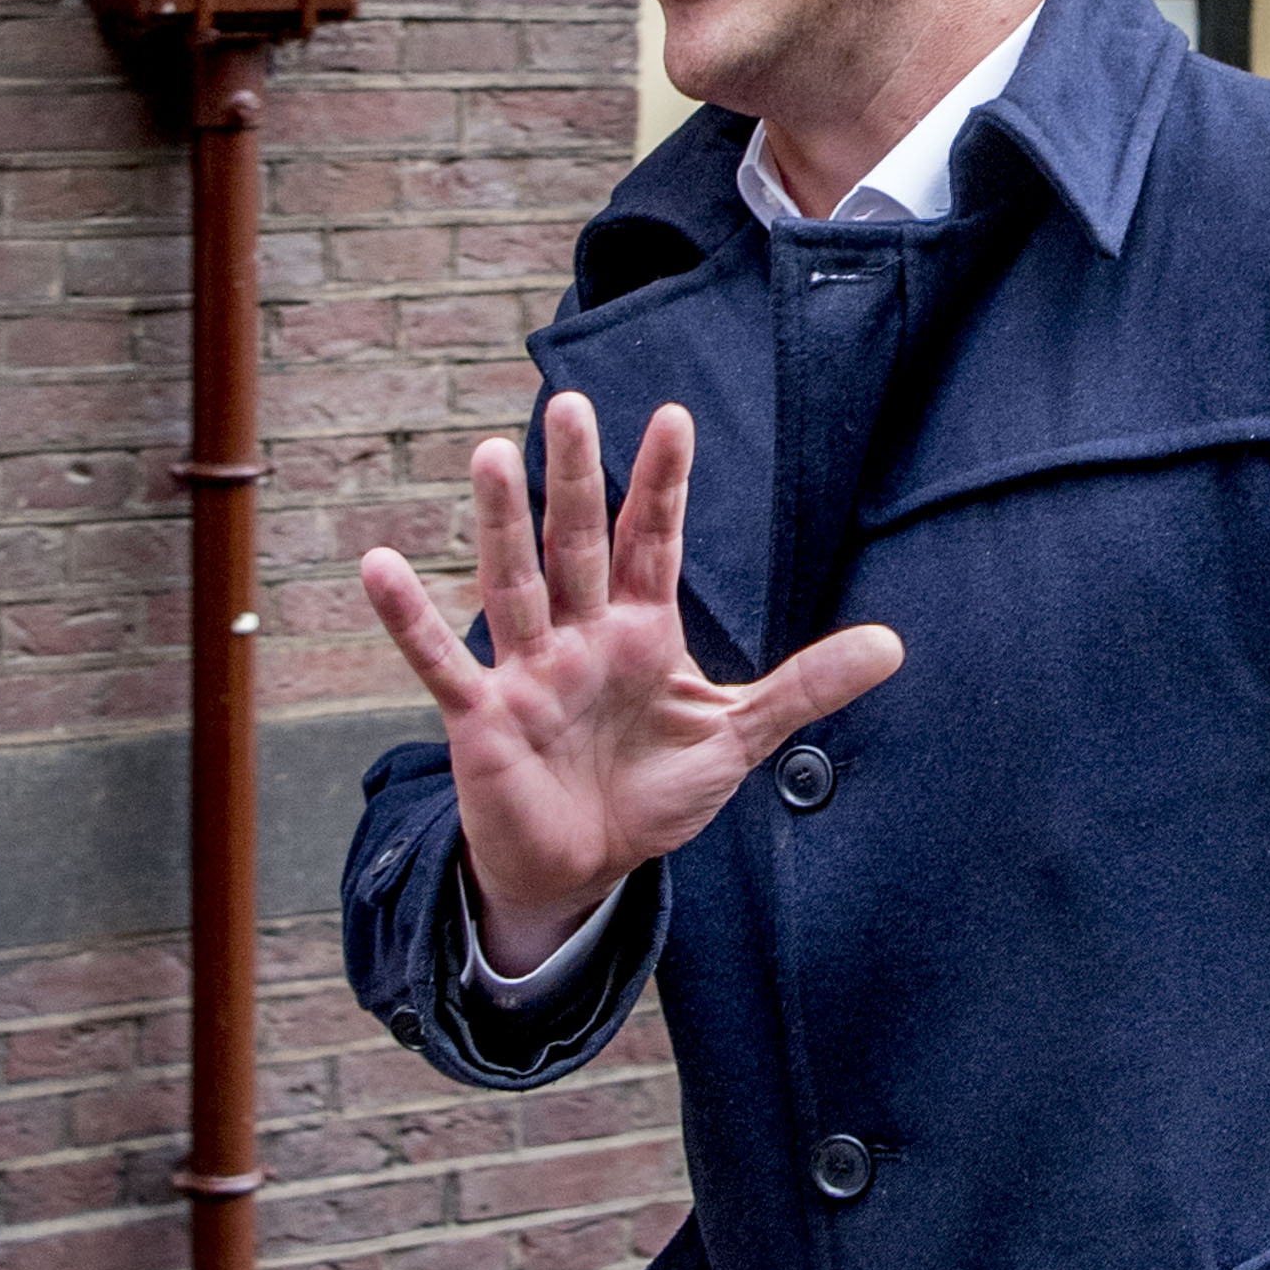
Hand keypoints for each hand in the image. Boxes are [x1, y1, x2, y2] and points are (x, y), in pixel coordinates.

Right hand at [361, 395, 903, 957]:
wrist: (588, 865)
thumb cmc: (650, 791)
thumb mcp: (737, 736)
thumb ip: (806, 687)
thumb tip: (892, 644)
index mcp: (642, 632)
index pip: (652, 543)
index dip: (661, 485)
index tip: (674, 418)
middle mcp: (581, 636)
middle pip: (578, 544)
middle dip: (574, 480)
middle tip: (570, 405)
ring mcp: (528, 670)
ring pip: (513, 584)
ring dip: (500, 525)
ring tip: (487, 455)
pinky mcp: (484, 717)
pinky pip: (439, 662)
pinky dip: (409, 620)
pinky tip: (376, 566)